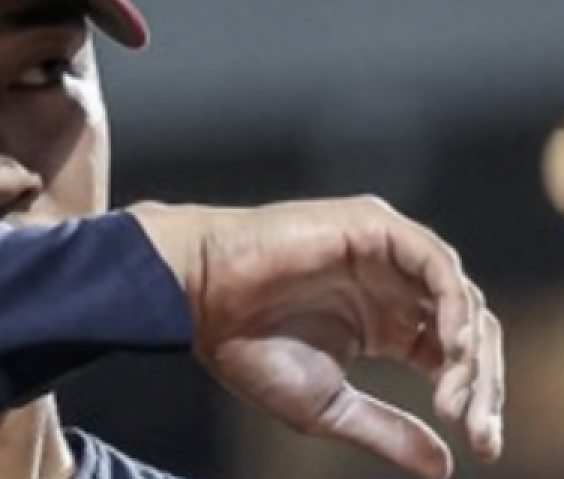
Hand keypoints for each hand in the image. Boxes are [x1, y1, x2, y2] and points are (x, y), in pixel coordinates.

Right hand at [129, 196, 503, 478]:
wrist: (199, 298)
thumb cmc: (245, 348)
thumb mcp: (327, 405)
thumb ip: (386, 430)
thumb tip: (444, 466)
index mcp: (382, 324)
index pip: (452, 358)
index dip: (474, 400)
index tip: (478, 445)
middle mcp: (390, 287)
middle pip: (467, 330)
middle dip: (481, 383)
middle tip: (475, 430)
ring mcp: (385, 254)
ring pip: (460, 297)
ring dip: (471, 350)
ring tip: (456, 396)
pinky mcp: (373, 227)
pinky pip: (436, 263)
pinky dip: (453, 303)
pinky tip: (450, 347)